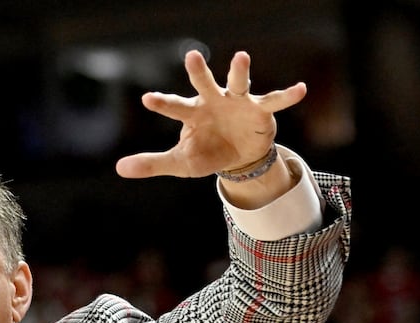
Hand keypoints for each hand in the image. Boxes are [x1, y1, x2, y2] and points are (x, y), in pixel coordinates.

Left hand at [116, 49, 303, 180]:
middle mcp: (214, 102)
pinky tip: (300, 89)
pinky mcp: (260, 109)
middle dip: (198, 72)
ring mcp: (237, 103)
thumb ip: (152, 163)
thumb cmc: (207, 152)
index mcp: (193, 114)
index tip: (146, 98)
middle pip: (204, 85)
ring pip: (238, 83)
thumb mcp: (180, 163)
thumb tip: (119, 168)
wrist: (239, 158)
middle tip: (191, 56)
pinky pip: (275, 100)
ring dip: (240, 71)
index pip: (174, 107)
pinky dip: (287, 95)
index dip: (162, 103)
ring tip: (241, 56)